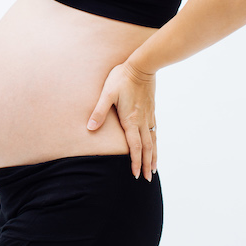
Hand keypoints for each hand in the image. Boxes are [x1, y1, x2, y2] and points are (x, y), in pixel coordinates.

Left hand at [87, 62, 156, 180]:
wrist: (142, 66)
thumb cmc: (122, 78)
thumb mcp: (107, 93)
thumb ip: (99, 111)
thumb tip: (90, 128)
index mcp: (131, 119)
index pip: (135, 146)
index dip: (135, 161)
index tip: (136, 174)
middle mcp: (142, 121)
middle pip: (147, 147)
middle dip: (146, 164)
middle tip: (147, 179)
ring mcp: (149, 116)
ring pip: (153, 141)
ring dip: (154, 156)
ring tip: (154, 168)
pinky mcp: (151, 110)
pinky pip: (155, 131)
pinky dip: (156, 143)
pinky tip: (155, 146)